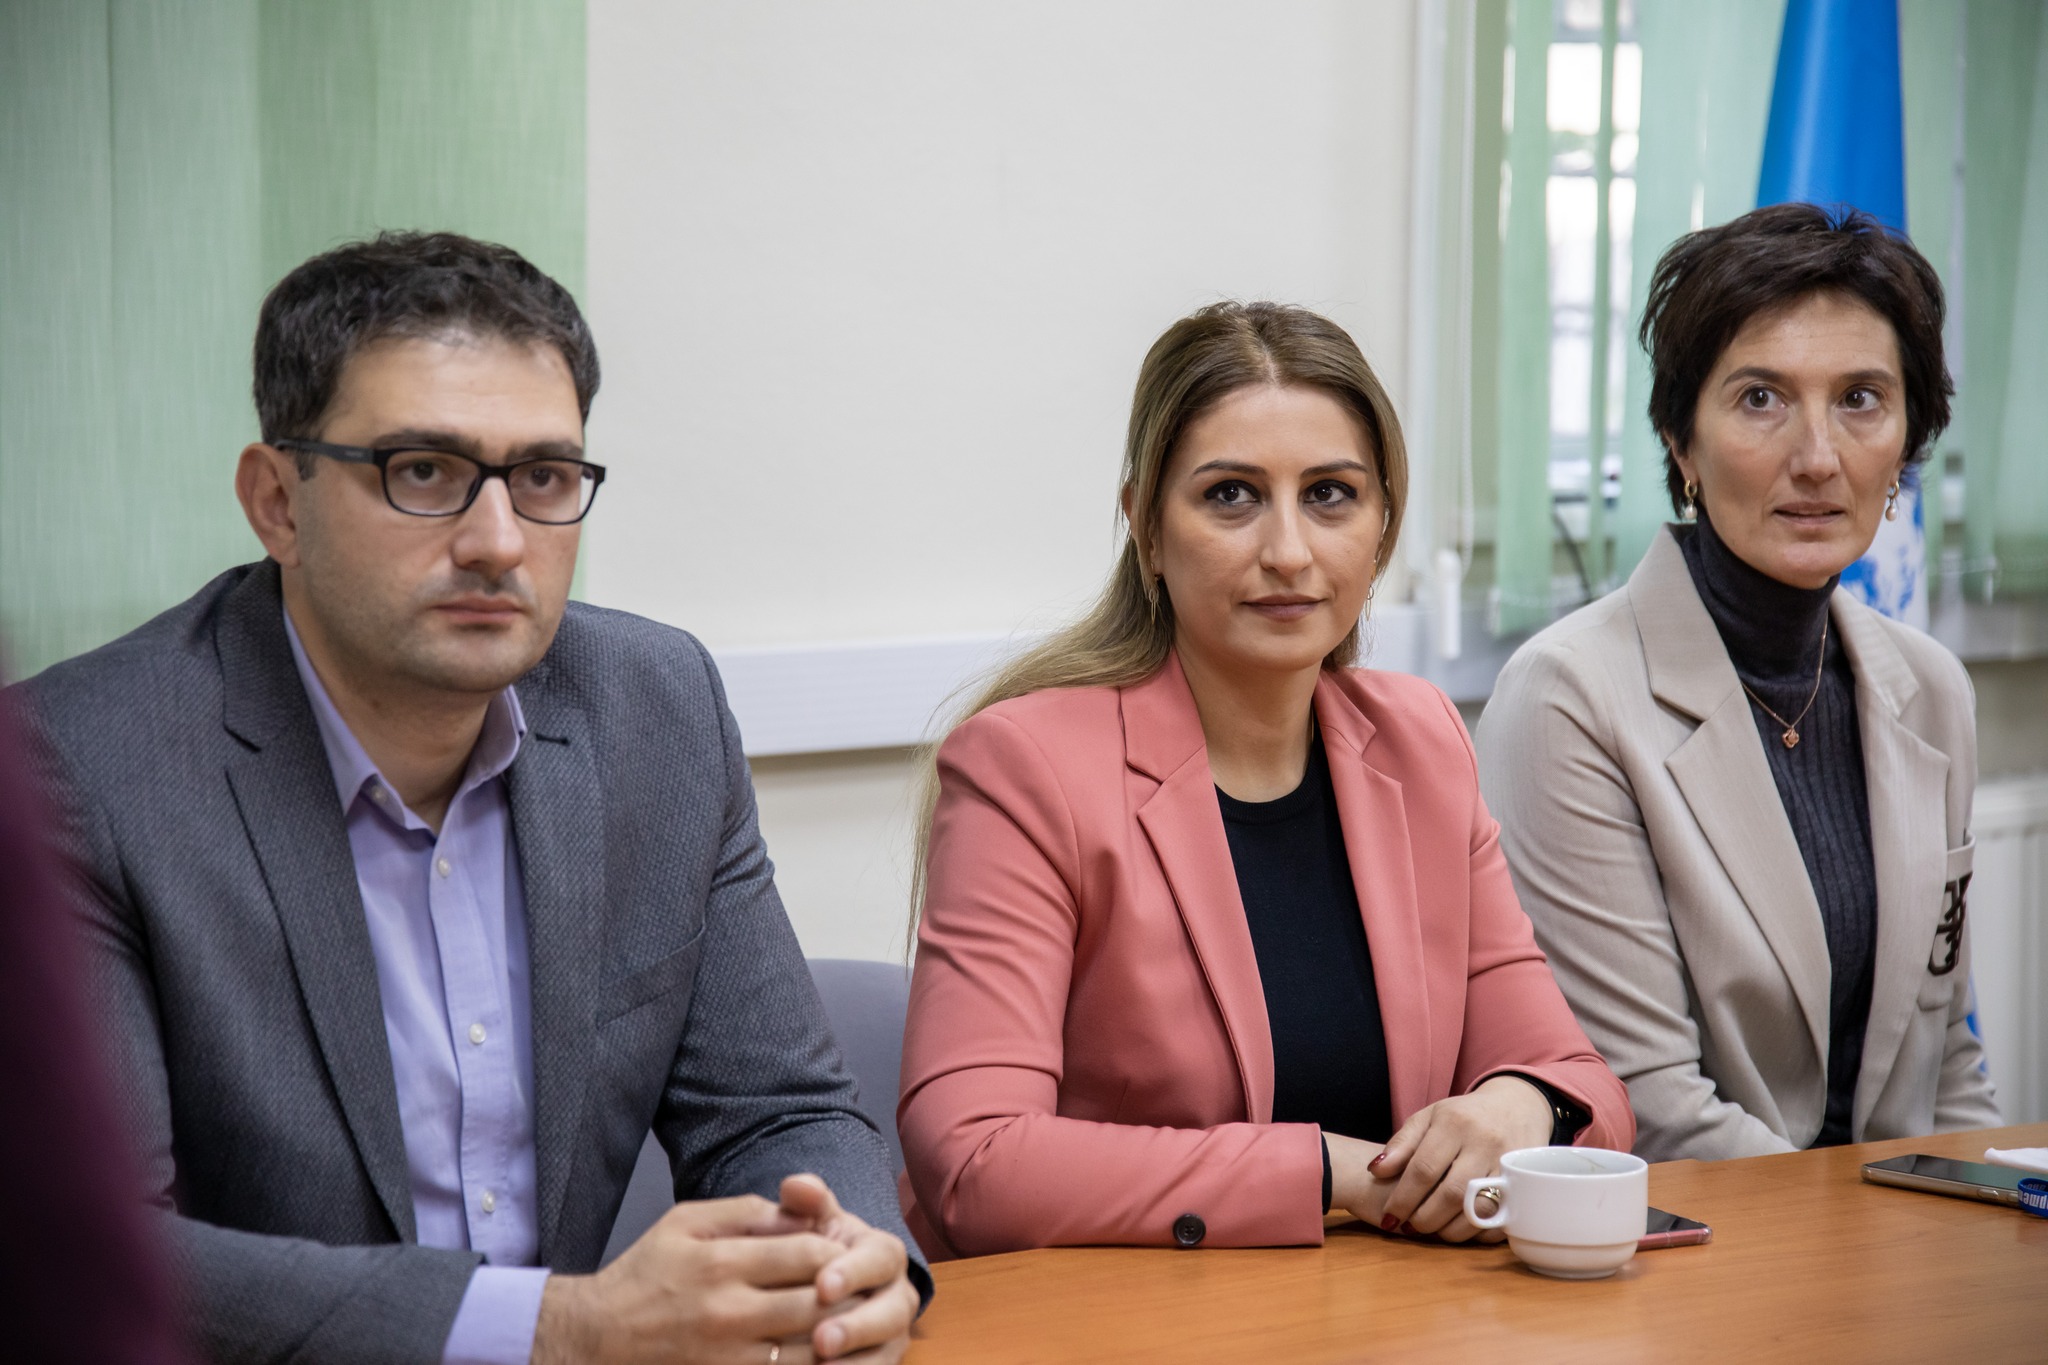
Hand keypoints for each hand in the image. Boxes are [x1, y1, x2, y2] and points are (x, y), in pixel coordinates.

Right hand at [531, 1193, 841, 1364]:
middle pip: (816, 1304)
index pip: (807, 1254)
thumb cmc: (645, 1272)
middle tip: (860, 1289)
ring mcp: (727, 1356)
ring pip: (809, 1350)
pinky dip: (810, 1364)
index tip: (843, 1252)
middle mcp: (727, 1311)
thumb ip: (744, 1213)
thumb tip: (799, 1213)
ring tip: (850, 1323)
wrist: (596, 1337)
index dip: (837, 1252)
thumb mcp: (685, 1222)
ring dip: (838, 1337)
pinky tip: (819, 1353)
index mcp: (720, 1262)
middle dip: (847, 1296)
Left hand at [775, 1174, 917, 1363]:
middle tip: (821, 1340)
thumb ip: (806, 1202)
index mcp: (884, 1254)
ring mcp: (893, 1334)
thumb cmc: (819, 1248)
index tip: (821, 1285)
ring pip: (887, 1350)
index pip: (878, 1260)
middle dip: (857, 1327)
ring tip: (822, 1364)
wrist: (830, 1286)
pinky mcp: (883, 1360)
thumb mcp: (814, 1221)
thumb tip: (797, 1186)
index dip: (853, 1273)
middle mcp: (898, 1295)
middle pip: (890, 1313)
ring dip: (857, 1361)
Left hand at [1339, 1076, 1553, 1244]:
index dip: (1403, 1198)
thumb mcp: (1429, 1117)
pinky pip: (1505, 1218)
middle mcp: (1484, 1142)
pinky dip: (1482, 1232)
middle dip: (1426, 1219)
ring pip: (1480, 1210)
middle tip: (1411, 1227)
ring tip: (1434, 1231)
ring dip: (1452, 1230)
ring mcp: (1510, 1163)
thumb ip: (1402, 1144)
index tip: (1389, 1217)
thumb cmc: (1463, 1116)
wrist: (1517, 1106)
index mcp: (1454, 1123)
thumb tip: (1376, 1170)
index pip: (1423, 1168)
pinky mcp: (1528, 1182)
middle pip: (1452, 1194)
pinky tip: (1464, 1230)